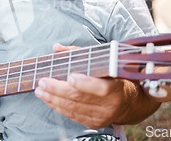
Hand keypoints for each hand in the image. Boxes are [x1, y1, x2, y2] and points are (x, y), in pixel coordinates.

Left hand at [34, 43, 149, 126]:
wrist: (130, 102)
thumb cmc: (113, 77)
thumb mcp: (102, 63)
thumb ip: (78, 53)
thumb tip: (57, 48)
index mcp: (116, 87)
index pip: (101, 87)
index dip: (85, 83)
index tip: (69, 77)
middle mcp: (110, 104)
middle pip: (80, 97)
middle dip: (57, 89)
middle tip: (43, 82)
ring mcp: (102, 116)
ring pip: (73, 108)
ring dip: (53, 99)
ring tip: (40, 91)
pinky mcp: (95, 123)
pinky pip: (73, 116)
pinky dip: (58, 107)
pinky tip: (49, 100)